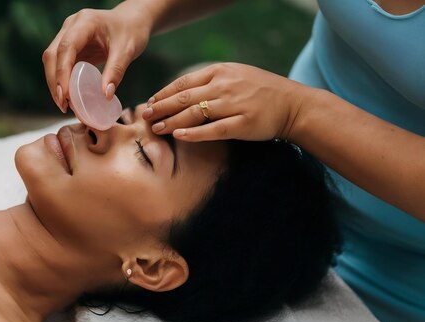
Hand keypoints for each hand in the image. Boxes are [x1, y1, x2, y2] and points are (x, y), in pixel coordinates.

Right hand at [43, 4, 151, 111]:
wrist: (132, 21)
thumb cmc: (131, 31)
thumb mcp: (128, 50)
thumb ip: (116, 71)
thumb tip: (106, 95)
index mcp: (85, 21)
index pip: (66, 48)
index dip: (62, 72)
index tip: (65, 95)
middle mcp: (71, 26)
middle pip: (52, 55)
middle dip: (55, 82)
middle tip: (63, 105)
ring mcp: (67, 35)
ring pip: (52, 60)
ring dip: (55, 83)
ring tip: (65, 105)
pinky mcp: (69, 46)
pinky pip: (60, 64)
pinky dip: (62, 80)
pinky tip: (68, 96)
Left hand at [142, 63, 307, 141]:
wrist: (293, 104)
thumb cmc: (261, 91)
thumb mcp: (235, 75)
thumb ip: (210, 81)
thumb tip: (181, 92)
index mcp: (220, 71)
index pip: (184, 82)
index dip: (164, 93)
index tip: (150, 102)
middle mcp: (225, 85)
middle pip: (184, 97)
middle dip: (161, 107)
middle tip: (145, 116)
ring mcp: (234, 104)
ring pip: (195, 113)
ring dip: (171, 120)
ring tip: (156, 128)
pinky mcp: (243, 123)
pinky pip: (214, 129)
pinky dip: (194, 132)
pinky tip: (179, 135)